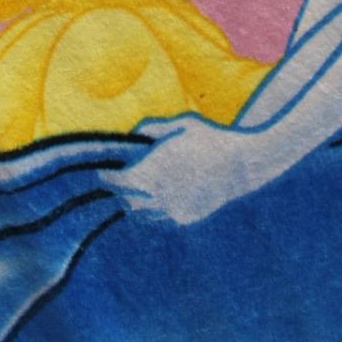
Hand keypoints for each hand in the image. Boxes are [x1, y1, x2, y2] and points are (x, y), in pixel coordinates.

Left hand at [103, 112, 253, 225]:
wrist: (241, 164)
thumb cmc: (208, 138)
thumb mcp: (179, 124)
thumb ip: (151, 128)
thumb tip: (132, 134)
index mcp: (152, 172)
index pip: (117, 182)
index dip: (107, 176)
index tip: (100, 172)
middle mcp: (159, 195)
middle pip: (126, 199)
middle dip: (120, 189)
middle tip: (116, 180)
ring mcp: (173, 210)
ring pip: (142, 212)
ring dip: (135, 201)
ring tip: (133, 190)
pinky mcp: (185, 217)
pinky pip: (162, 216)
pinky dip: (156, 208)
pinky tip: (159, 196)